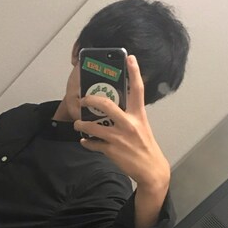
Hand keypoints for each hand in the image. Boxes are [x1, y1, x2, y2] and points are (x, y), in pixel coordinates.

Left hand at [73, 55, 169, 191]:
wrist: (150, 168)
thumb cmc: (145, 146)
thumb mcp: (142, 126)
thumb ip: (130, 117)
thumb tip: (116, 109)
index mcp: (138, 115)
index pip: (137, 90)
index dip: (134, 72)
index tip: (129, 58)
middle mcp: (129, 123)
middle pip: (107, 105)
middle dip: (91, 100)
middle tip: (83, 100)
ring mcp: (119, 137)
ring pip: (94, 127)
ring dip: (82, 125)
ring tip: (77, 124)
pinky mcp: (112, 150)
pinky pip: (93, 144)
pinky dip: (87, 143)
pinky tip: (84, 141)